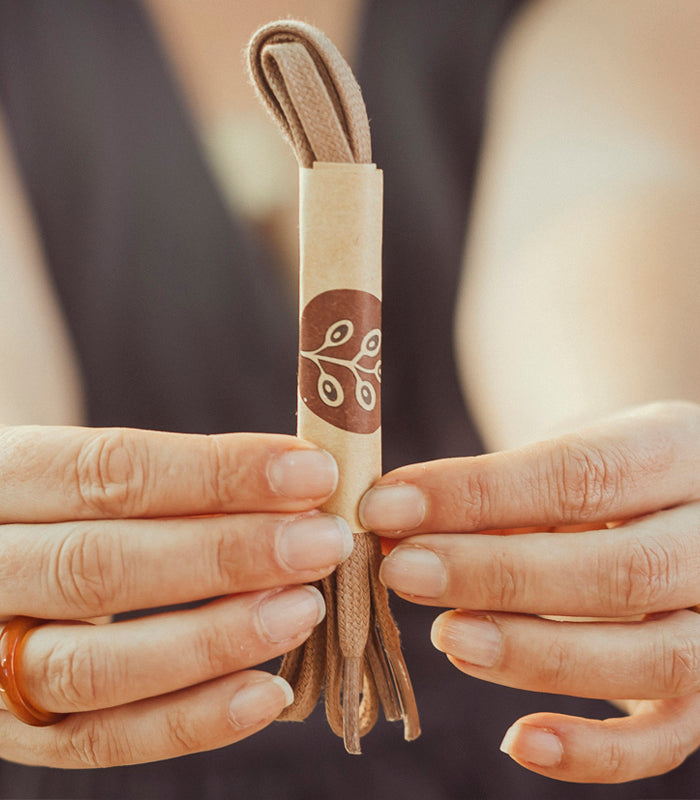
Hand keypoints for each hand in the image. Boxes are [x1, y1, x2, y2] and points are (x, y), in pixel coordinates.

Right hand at [0, 425, 349, 766]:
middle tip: (322, 542)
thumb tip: (301, 483)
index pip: (108, 469)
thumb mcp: (92, 468)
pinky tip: (267, 692)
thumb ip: (182, 478)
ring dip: (214, 640)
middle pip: (99, 566)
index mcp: (1, 477)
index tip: (310, 473)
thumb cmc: (68, 502)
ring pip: (94, 665)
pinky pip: (100, 739)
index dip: (216, 472)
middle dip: (226, 555)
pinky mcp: (18, 728)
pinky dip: (189, 722)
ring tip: (303, 609)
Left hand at [360, 402, 699, 782]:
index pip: (582, 473)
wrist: (663, 497)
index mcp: (680, 451)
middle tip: (403, 571)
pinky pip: (668, 737)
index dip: (477, 493)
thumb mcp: (559, 456)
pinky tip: (519, 742)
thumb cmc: (596, 476)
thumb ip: (491, 495)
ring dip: (536, 654)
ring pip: (654, 657)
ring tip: (446, 637)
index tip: (387, 507)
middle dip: (498, 575)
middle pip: (622, 568)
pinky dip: (596, 751)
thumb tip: (395, 527)